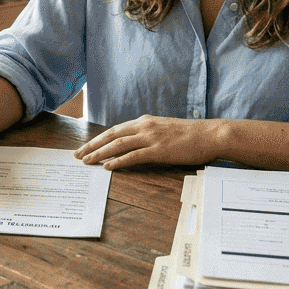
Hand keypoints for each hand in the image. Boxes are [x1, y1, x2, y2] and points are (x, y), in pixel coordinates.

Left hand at [74, 115, 224, 169]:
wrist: (211, 134)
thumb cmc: (191, 135)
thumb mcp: (165, 130)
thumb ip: (150, 135)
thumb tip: (137, 145)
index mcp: (145, 121)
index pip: (115, 130)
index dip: (98, 138)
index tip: (85, 146)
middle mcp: (145, 126)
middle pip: (111, 135)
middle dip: (92, 145)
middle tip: (77, 155)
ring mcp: (151, 137)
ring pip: (118, 144)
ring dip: (99, 153)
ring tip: (86, 161)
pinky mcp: (159, 150)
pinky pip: (133, 155)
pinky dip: (118, 161)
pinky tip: (107, 167)